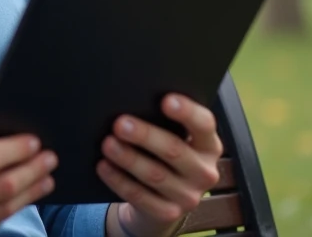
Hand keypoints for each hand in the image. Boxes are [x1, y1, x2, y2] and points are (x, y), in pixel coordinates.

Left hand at [97, 94, 221, 236]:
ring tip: (107, 144)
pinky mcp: (168, 213)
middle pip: (174, 150)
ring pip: (155, 175)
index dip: (187, 112)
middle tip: (119, 123)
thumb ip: (162, 120)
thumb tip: (132, 99)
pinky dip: (119, 180)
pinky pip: (140, 197)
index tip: (165, 100)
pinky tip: (103, 166)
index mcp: (208, 145)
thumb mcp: (172, 136)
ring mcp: (188, 196)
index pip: (204, 124)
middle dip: (145, 136)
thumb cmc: (163, 154)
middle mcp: (204, 171)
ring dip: (129, 158)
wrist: (160, 198)